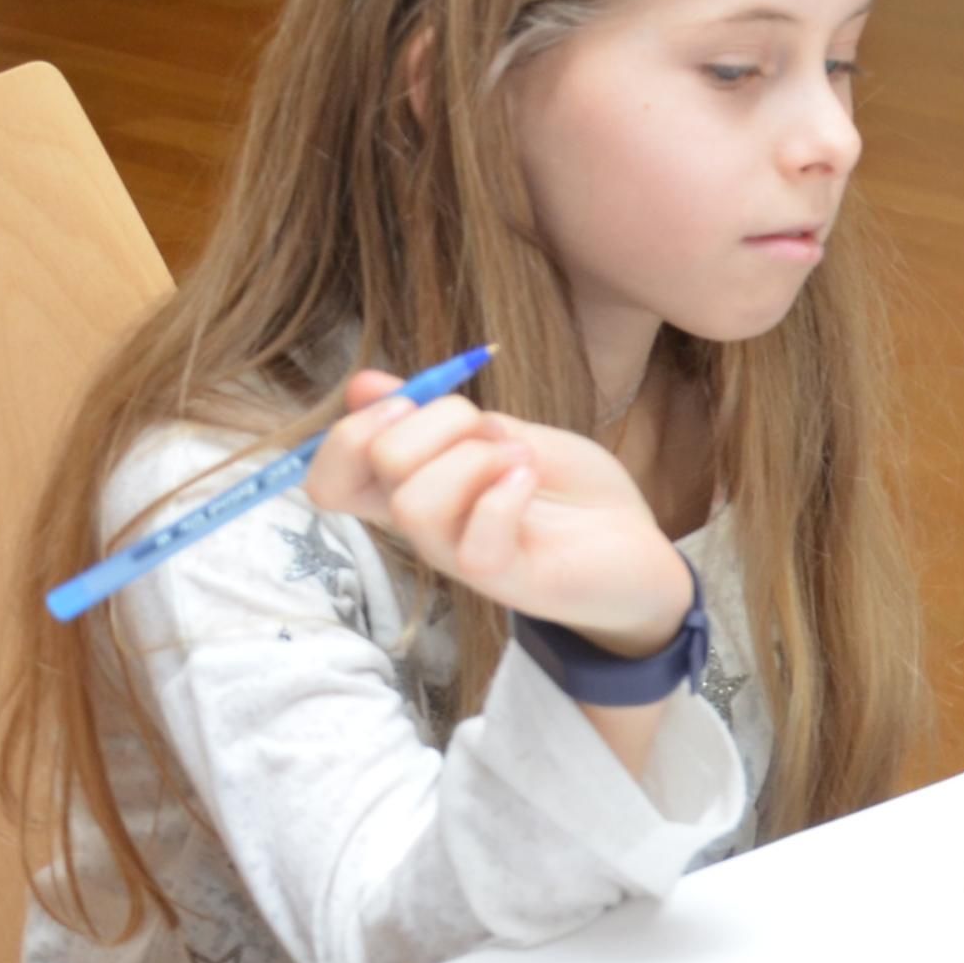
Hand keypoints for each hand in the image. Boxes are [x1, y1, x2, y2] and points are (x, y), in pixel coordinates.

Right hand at [305, 370, 694, 657]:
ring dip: (475, 457)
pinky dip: (505, 492)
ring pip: (415, 501)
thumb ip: (439, 417)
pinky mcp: (505, 579)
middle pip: (371, 466)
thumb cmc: (568, 493)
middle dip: (436, 421)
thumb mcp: (502, 436)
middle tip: (492, 432)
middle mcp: (425, 526)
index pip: (327, 476)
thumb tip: (362, 383)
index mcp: (413, 488)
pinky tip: (531, 479)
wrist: (637, 542)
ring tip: (520, 459)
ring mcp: (460, 556)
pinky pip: (473, 541)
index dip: (350, 430)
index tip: (410, 404)